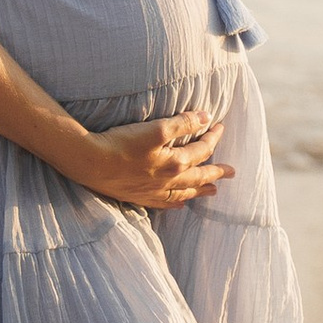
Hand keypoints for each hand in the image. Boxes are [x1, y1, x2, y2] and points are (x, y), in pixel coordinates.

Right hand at [73, 110, 234, 209]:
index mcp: (175, 163)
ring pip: (184, 193)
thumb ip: (183, 123)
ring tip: (213, 191)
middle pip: (198, 176)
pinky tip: (181, 204)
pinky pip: (164, 203)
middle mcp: (168, 181)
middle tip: (232, 173)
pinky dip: (176, 203)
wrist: (90, 162)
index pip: (202, 150)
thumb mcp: (156, 128)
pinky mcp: (139, 196)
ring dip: (200, 190)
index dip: (213, 137)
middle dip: (216, 172)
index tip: (220, 127)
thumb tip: (206, 118)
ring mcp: (153, 192)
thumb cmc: (122, 143)